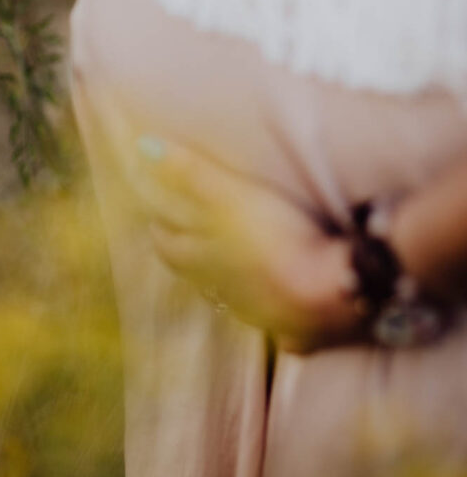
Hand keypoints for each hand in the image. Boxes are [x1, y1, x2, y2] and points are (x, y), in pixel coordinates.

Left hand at [80, 86, 362, 351]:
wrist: (331, 294)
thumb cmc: (277, 239)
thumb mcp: (231, 197)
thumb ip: (191, 173)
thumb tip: (144, 147)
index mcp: (205, 259)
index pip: (168, 245)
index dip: (161, 228)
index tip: (158, 214)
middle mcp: (224, 290)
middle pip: (194, 275)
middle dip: (186, 255)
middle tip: (186, 234)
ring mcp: (259, 313)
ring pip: (232, 300)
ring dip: (228, 283)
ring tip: (234, 265)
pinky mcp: (296, 329)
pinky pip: (279, 328)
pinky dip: (274, 315)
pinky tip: (284, 317)